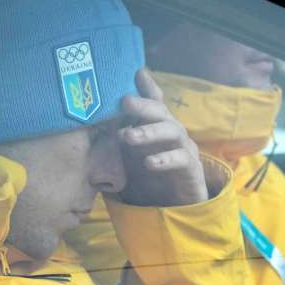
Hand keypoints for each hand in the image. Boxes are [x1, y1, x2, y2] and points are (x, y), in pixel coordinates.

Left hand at [116, 68, 208, 206]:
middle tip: (124, 102)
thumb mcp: (125, 158)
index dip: (147, 87)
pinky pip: (182, 160)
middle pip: (161, 112)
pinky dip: (165, 159)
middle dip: (143, 106)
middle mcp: (173, 134)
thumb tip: (92, 121)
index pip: (154, 103)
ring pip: (173, 131)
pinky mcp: (192, 170)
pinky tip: (149, 162)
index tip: (136, 73)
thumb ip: (114, 139)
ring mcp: (185, 150)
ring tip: (128, 136)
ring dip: (149, 132)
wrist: (170, 212)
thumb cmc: (146, 182)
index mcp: (157, 128)